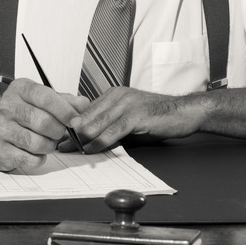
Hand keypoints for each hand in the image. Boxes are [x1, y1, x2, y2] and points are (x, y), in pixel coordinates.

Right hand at [0, 78, 88, 170]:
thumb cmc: (21, 114)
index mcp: (20, 89)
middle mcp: (6, 107)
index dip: (65, 111)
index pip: (46, 97)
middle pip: (44, 122)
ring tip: (45, 142)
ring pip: (37, 143)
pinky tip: (34, 152)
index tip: (76, 120)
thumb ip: (64, 102)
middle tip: (58, 132)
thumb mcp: (41, 101)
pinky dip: (39, 158)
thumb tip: (83, 103)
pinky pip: (30, 159)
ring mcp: (0, 129)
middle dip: (58, 131)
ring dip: (49, 146)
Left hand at [62, 86, 203, 152]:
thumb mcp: (130, 120)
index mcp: (114, 94)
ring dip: (83, 139)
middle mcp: (117, 95)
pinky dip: (100, 141)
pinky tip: (91, 149)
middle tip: (61, 146)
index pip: (87, 110)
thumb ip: (111, 126)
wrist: (184, 112)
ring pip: (97, 123)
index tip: (62, 137)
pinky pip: (112, 130)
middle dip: (73, 133)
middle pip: (88, 115)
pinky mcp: (136, 115)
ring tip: (72, 150)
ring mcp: (126, 104)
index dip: (73, 125)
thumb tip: (91, 140)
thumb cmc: (158, 117)